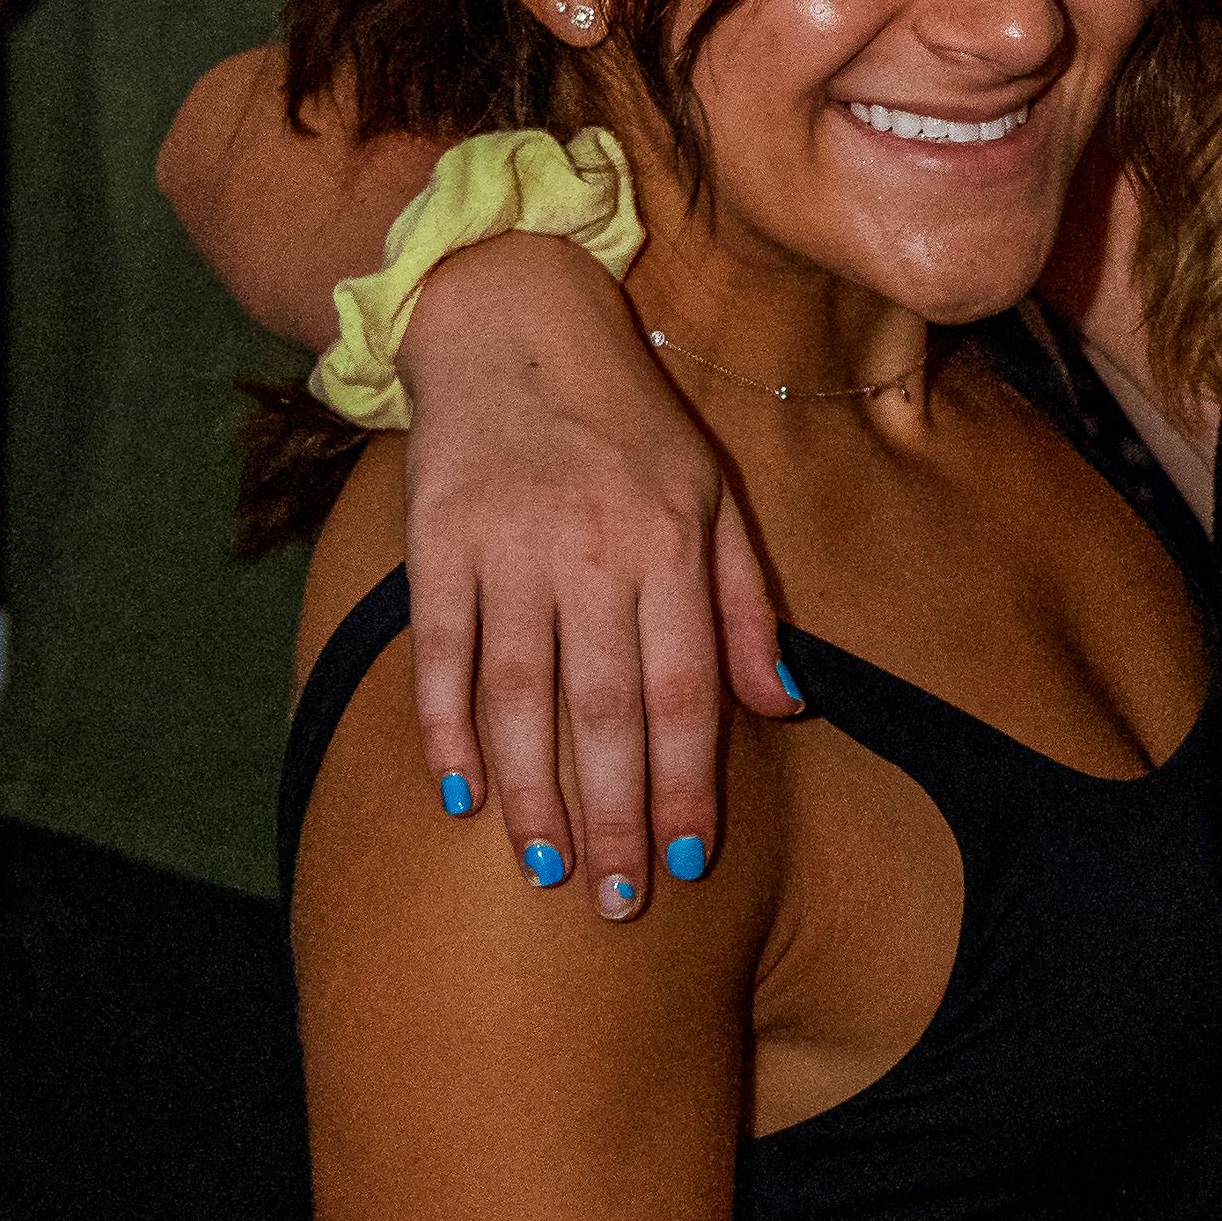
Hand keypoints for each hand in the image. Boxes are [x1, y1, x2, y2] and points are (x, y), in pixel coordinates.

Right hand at [397, 232, 791, 901]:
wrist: (509, 319)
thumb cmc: (626, 422)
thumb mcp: (711, 494)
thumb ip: (746, 606)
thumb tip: (786, 709)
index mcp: (671, 541)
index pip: (686, 691)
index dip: (689, 785)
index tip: (690, 863)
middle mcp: (592, 548)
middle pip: (606, 709)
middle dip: (617, 815)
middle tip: (620, 901)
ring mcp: (508, 545)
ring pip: (522, 696)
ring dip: (534, 795)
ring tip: (547, 870)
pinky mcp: (435, 541)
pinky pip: (441, 655)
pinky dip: (448, 729)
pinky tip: (464, 796)